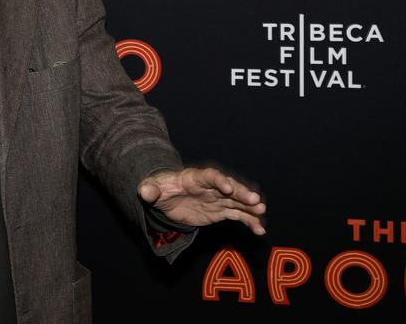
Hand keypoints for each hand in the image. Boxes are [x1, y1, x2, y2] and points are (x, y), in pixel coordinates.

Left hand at [138, 167, 266, 234]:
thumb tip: (143, 191)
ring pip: (237, 201)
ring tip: (261, 212)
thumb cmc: (160, 190)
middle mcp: (210, 187)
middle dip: (241, 193)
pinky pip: (238, 215)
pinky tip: (259, 229)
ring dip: (250, 206)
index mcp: (194, 178)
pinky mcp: (221, 210)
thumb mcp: (152, 189)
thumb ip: (150, 190)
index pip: (209, 176)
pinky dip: (249, 221)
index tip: (229, 188)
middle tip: (255, 200)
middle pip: (229, 188)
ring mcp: (217, 198)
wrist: (166, 198)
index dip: (219, 181)